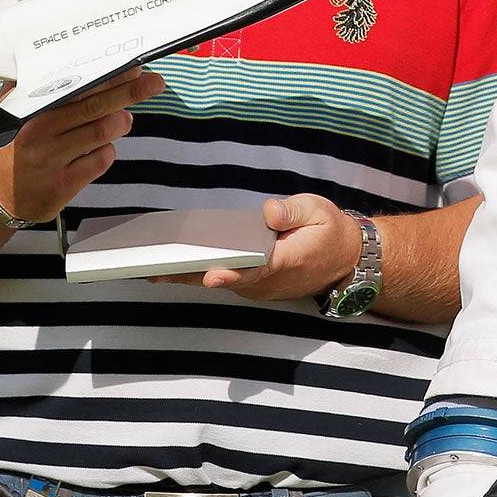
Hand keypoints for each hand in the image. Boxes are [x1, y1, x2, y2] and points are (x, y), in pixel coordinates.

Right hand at [0, 69, 162, 223]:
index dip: (108, 76)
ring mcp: (51, 161)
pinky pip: (99, 160)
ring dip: (120, 122)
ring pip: (102, 133)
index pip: (76, 86)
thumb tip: (59, 55)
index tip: (131, 66)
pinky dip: (107, 151)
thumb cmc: (5, 146)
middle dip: (130, 92)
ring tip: (122, 118)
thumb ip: (32, 84)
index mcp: (29, 111)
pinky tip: (99, 148)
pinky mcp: (62, 186)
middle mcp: (38, 134)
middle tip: (153, 83)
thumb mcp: (11, 111)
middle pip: (96, 107)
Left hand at [150, 194, 360, 300]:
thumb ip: (293, 211)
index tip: (210, 273)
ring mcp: (260, 287)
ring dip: (188, 274)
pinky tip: (172, 261)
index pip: (256, 268)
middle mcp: (270, 281)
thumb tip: (269, 212)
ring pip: (219, 281)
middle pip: (225, 278)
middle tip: (153, 268)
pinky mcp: (253, 285)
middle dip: (189, 273)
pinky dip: (198, 272)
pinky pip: (223, 279)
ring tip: (150, 264)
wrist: (345, 260)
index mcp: (289, 260)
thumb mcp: (319, 210)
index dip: (232, 272)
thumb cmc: (329, 231)